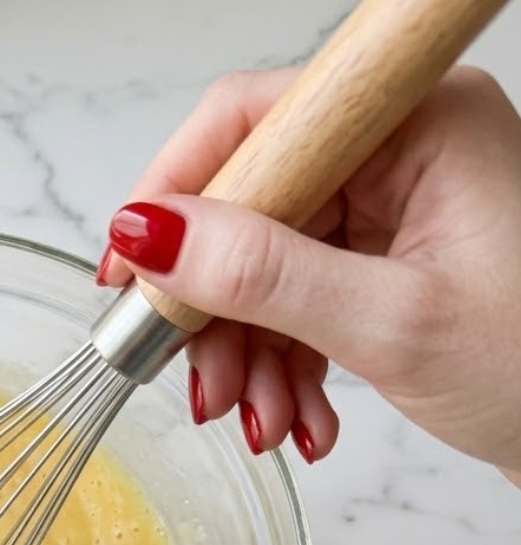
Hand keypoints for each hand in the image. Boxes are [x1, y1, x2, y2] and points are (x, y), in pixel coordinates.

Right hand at [98, 65, 520, 481]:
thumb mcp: (390, 323)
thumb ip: (263, 275)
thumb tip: (150, 235)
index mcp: (415, 122)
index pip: (250, 122)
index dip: (172, 195)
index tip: (128, 276)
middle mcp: (396, 151)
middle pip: (246, 208)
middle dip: (217, 311)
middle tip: (204, 383)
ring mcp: (387, 209)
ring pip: (260, 266)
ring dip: (245, 354)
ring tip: (264, 422)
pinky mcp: (378, 262)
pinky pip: (292, 301)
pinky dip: (280, 364)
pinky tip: (297, 416)